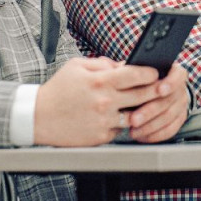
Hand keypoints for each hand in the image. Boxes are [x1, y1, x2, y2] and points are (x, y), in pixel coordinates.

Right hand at [35, 57, 164, 146]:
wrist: (38, 117)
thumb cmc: (57, 90)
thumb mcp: (77, 66)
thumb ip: (102, 64)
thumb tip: (123, 66)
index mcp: (100, 81)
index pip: (135, 75)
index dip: (150, 73)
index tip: (155, 72)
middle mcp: (104, 101)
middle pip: (142, 96)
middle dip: (156, 90)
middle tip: (162, 88)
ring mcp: (104, 120)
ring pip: (135, 115)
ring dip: (141, 110)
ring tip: (144, 104)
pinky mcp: (101, 136)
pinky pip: (120, 129)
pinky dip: (121, 123)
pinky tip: (119, 117)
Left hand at [124, 62, 189, 143]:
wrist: (151, 91)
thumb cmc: (140, 79)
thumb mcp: (135, 70)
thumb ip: (129, 70)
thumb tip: (116, 70)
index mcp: (173, 72)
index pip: (177, 75)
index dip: (170, 83)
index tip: (159, 89)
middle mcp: (180, 88)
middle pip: (168, 100)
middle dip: (150, 111)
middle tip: (134, 119)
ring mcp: (180, 105)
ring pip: (168, 118)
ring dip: (150, 126)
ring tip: (133, 130)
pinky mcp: (179, 119)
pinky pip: (169, 130)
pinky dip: (154, 135)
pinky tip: (141, 136)